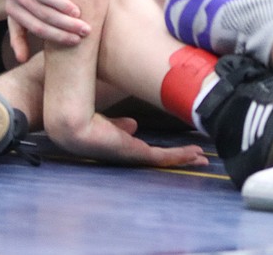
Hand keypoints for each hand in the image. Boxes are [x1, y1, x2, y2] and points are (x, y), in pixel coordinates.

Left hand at [5, 0, 89, 61]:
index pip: (36, 27)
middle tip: (84, 30)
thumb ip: (20, 34)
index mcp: (12, 8)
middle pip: (40, 14)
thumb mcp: (21, 10)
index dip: (57, 36)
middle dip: (64, 25)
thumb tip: (21, 60)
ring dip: (62, 7)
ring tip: (79, 13)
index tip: (76, 41)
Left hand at [47, 111, 208, 167]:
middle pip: (157, 158)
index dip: (159, 150)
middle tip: (195, 157)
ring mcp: (131, 154)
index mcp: (117, 143)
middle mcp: (126, 152)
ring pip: (163, 160)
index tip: (172, 147)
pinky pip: (162, 157)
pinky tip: (194, 155)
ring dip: (182, 158)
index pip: (143, 149)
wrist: (71, 119)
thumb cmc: (80, 112)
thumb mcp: (103, 115)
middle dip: (176, 158)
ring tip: (201, 159)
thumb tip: (133, 124)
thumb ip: (117, 123)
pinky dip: (179, 156)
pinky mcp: (135, 153)